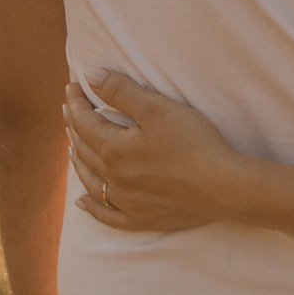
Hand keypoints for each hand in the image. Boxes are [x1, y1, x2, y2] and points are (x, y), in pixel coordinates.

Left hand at [63, 70, 253, 232]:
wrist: (223, 186)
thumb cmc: (194, 142)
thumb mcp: (158, 109)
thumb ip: (121, 91)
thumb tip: (89, 76)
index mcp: (114, 149)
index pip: (84, 121)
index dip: (76, 102)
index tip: (72, 86)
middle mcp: (113, 178)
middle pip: (83, 149)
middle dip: (74, 127)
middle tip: (70, 110)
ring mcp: (126, 202)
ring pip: (90, 181)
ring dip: (78, 161)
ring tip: (72, 147)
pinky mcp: (141, 219)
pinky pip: (107, 215)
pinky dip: (91, 207)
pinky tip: (81, 202)